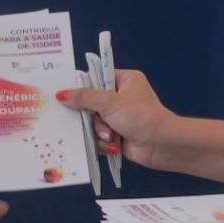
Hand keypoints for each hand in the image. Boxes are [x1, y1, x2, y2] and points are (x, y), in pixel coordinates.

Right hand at [56, 69, 176, 170]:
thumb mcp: (110, 102)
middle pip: (92, 103)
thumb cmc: (141, 117)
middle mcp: (122, 97)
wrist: (162, 145)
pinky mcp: (118, 134)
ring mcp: (120, 117)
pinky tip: (112, 144)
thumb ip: (84, 97)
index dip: (83, 86)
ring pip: (94, 122)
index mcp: (125, 80)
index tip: (70, 94)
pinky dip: (103, 141)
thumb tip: (62, 94)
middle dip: (93, 116)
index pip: (97, 77)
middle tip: (96, 119)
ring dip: (99, 130)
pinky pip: (99, 136)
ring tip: (111, 135)